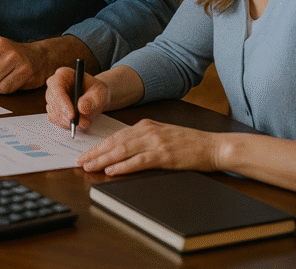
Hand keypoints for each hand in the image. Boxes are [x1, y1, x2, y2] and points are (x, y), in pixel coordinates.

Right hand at [45, 65, 108, 132]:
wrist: (95, 98)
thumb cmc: (96, 91)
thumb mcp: (100, 93)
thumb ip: (92, 100)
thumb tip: (82, 108)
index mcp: (63, 74)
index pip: (57, 86)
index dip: (62, 101)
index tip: (72, 115)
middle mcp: (54, 85)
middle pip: (53, 101)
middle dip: (65, 114)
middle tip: (78, 123)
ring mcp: (52, 97)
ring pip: (53, 111)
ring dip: (66, 120)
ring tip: (82, 122)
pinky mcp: (52, 109)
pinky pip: (54, 119)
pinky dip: (64, 124)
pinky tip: (75, 122)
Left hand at [77, 119, 223, 175]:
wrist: (214, 146)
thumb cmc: (189, 143)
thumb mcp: (162, 134)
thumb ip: (143, 138)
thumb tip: (122, 148)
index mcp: (146, 125)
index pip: (116, 135)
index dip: (99, 145)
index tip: (85, 153)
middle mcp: (148, 131)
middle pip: (115, 142)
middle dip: (96, 152)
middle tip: (80, 161)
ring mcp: (156, 143)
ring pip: (123, 150)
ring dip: (104, 159)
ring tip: (90, 166)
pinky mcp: (165, 156)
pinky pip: (140, 161)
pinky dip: (124, 166)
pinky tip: (112, 170)